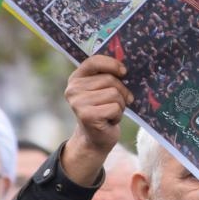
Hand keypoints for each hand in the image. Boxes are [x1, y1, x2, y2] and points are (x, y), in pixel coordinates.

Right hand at [62, 55, 132, 185]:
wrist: (96, 138)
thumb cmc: (104, 109)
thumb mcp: (103, 89)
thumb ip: (108, 76)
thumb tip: (126, 68)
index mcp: (76, 78)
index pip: (94, 61)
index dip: (112, 64)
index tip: (124, 72)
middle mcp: (73, 89)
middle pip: (110, 80)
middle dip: (121, 92)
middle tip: (117, 102)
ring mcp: (78, 103)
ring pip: (114, 94)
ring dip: (120, 105)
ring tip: (111, 112)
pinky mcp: (87, 116)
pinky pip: (115, 108)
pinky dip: (118, 115)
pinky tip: (109, 120)